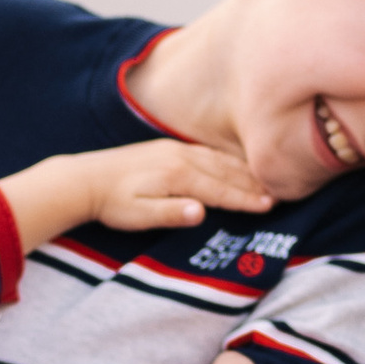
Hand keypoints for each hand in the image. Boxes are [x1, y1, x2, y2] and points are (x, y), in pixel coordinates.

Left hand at [0, 138, 273, 255]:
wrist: (84, 179)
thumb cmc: (111, 203)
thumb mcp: (139, 215)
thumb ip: (171, 213)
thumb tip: (201, 212)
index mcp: (178, 175)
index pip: (221, 190)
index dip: (247, 199)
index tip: (270, 206)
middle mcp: (181, 157)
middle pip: (226, 171)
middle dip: (253, 183)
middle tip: (280, 194)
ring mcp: (174, 149)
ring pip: (218, 160)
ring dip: (243, 170)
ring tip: (264, 179)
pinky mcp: (167, 148)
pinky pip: (206, 153)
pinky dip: (225, 159)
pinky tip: (232, 164)